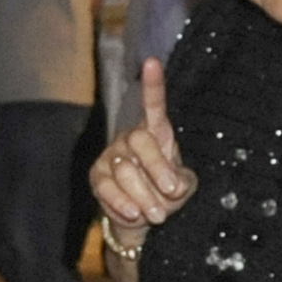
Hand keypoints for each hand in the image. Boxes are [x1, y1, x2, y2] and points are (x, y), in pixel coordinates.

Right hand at [91, 59, 195, 232]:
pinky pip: (107, 188)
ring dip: (145, 197)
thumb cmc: (167, 195)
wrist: (144, 219)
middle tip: (171, 192)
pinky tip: (135, 213)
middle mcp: (130, 139)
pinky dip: (123, 203)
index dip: (153, 85)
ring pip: (124, 170)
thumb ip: (181, 183)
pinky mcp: (98, 177)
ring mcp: (111, 156)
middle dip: (158, 168)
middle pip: (139, 140)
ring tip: (158, 214)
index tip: (152, 62)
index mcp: (156, 133)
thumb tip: (170, 186)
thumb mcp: (183, 188)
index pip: (153, 105)